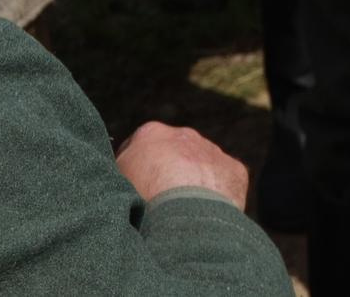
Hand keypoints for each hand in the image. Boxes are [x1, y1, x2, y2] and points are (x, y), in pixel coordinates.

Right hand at [114, 123, 249, 208]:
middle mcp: (184, 135)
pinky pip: (223, 182)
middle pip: (173, 155)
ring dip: (193, 185)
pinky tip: (204, 215)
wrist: (184, 213)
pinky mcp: (234, 169)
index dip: (135, 171)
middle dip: (167, 174)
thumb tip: (126, 176)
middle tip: (159, 204)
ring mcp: (212, 150)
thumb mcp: (115, 183)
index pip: (138, 149)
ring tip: (182, 213)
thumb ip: (121, 172)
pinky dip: (215, 196)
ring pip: (200, 167)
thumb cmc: (140, 199)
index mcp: (150, 134)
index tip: (132, 191)